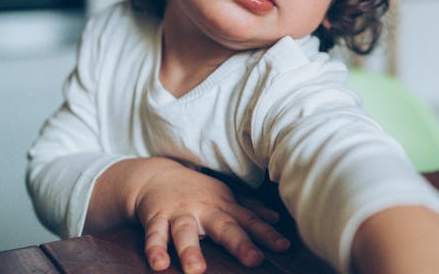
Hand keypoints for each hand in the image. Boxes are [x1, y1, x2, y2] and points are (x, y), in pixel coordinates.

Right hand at [91, 158, 289, 273]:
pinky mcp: (156, 218)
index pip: (249, 220)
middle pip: (224, 227)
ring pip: (185, 232)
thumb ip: (250, 210)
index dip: (267, 234)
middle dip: (239, 244)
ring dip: (190, 250)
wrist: (155, 174)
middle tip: (254, 260)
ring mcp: (179, 213)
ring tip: (196, 271)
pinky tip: (159, 264)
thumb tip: (276, 219)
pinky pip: (154, 235)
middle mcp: (204, 209)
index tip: (284, 246)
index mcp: (224, 206)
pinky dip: (155, 249)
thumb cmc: (198, 191)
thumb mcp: (226, 196)